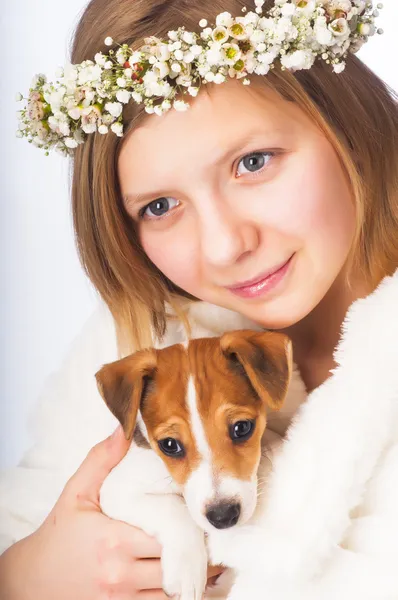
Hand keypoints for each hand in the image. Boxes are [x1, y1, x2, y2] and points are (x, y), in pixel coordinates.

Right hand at [0, 426, 221, 598]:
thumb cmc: (58, 534)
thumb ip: (101, 460)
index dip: (190, 530)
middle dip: (198, 557)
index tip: (203, 520)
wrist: (31, 580)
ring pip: (172, 596)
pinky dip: (177, 599)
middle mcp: (120, 575)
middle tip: (216, 542)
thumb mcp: (76, 493)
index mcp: (115, 542)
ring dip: (194, 582)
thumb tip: (123, 429)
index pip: (169, 538)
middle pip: (176, 568)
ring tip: (215, 565)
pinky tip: (192, 587)